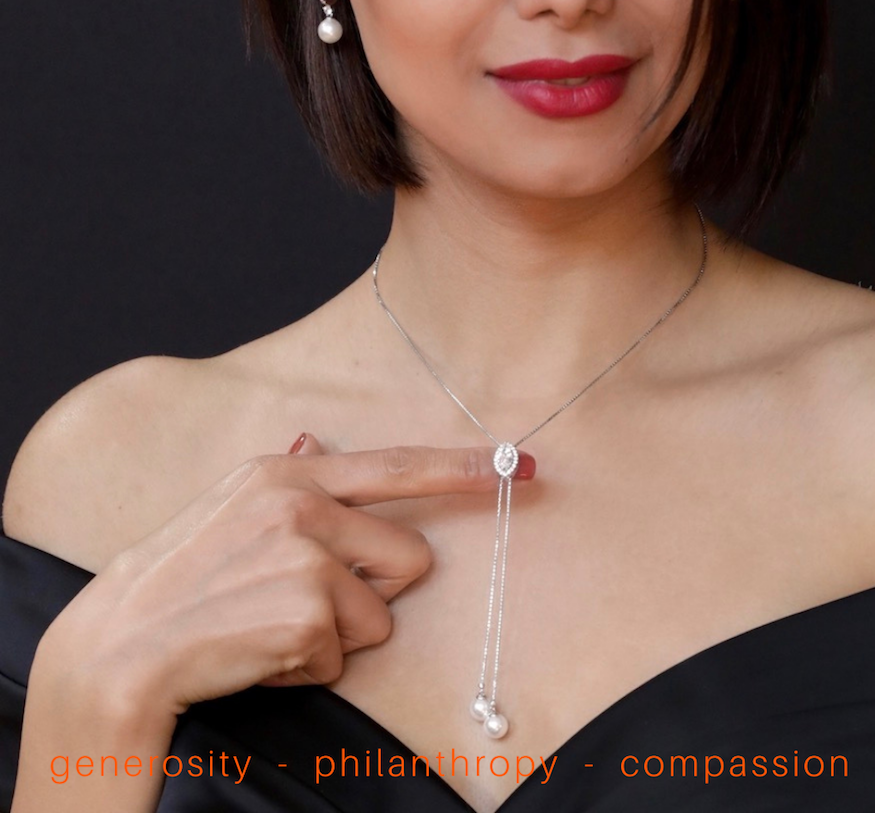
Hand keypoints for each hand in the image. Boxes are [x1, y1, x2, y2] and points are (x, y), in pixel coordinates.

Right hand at [40, 434, 534, 717]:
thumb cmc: (185, 574)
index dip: (463, 468)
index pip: (397, 465)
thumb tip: (318, 442)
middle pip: (409, 557)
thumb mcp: (232, 506)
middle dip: (373, 591)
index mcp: (292, 475)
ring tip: (273, 624)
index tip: (519, 464)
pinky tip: (261, 650)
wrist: (123, 641)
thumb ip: (290, 478)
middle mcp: (304, 504)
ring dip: (336, 634)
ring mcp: (308, 557)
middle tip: (305, 599)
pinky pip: (345, 655)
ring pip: (380, 615)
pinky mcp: (308, 612)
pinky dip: (309, 665)